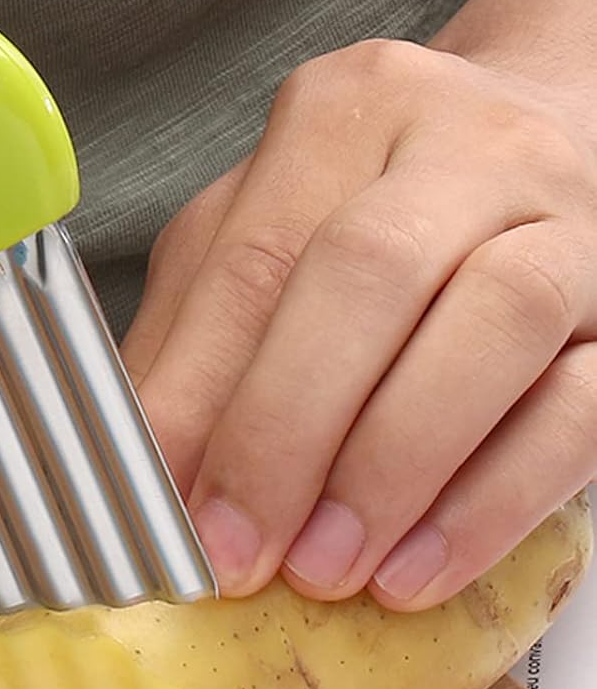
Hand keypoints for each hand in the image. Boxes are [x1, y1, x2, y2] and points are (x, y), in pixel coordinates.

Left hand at [125, 39, 596, 609]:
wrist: (567, 142)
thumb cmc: (381, 221)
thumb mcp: (263, 242)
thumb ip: (196, 342)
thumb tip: (137, 477)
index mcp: (343, 116)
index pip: (252, 259)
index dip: (198, 397)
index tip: (157, 511)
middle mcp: (464, 143)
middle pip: (365, 274)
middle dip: (284, 432)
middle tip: (237, 555)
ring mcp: (571, 217)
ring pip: (493, 323)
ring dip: (391, 468)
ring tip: (323, 572)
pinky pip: (582, 407)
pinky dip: (490, 503)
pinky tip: (415, 572)